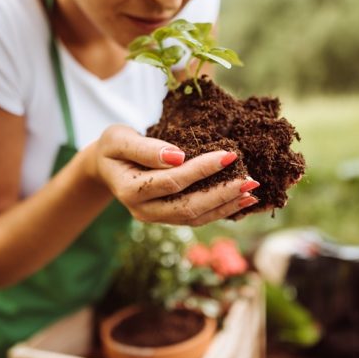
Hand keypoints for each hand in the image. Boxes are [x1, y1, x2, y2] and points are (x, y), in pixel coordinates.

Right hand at [91, 125, 258, 225]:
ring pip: (195, 217)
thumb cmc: (114, 147)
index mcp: (130, 190)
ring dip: (226, 206)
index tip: (229, 155)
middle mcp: (143, 211)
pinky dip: (221, 211)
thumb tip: (178, 156)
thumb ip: (146, 148)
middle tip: (250, 180)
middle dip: (221, 194)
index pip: (172, 181)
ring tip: (252, 192)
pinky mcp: (168, 218)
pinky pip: (197, 218)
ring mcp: (156, 218)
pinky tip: (241, 201)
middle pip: (188, 207)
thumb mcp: (120, 139)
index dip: (201, 170)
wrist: (106, 166)